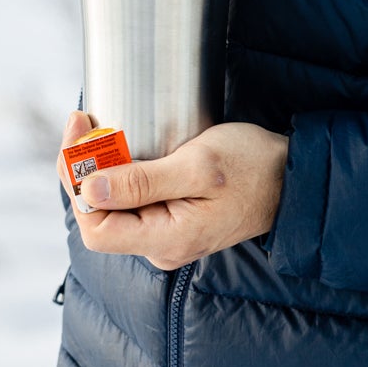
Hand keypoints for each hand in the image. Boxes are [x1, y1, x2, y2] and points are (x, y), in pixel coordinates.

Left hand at [60, 112, 288, 268]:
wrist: (291, 177)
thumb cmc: (252, 166)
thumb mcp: (198, 166)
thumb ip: (142, 182)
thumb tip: (88, 191)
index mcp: (166, 240)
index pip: (96, 229)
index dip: (77, 184)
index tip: (78, 133)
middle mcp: (160, 246)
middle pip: (99, 216)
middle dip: (83, 168)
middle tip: (84, 120)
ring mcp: (165, 235)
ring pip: (112, 206)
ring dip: (100, 167)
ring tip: (98, 127)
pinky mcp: (171, 219)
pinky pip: (131, 200)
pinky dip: (119, 171)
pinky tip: (120, 145)